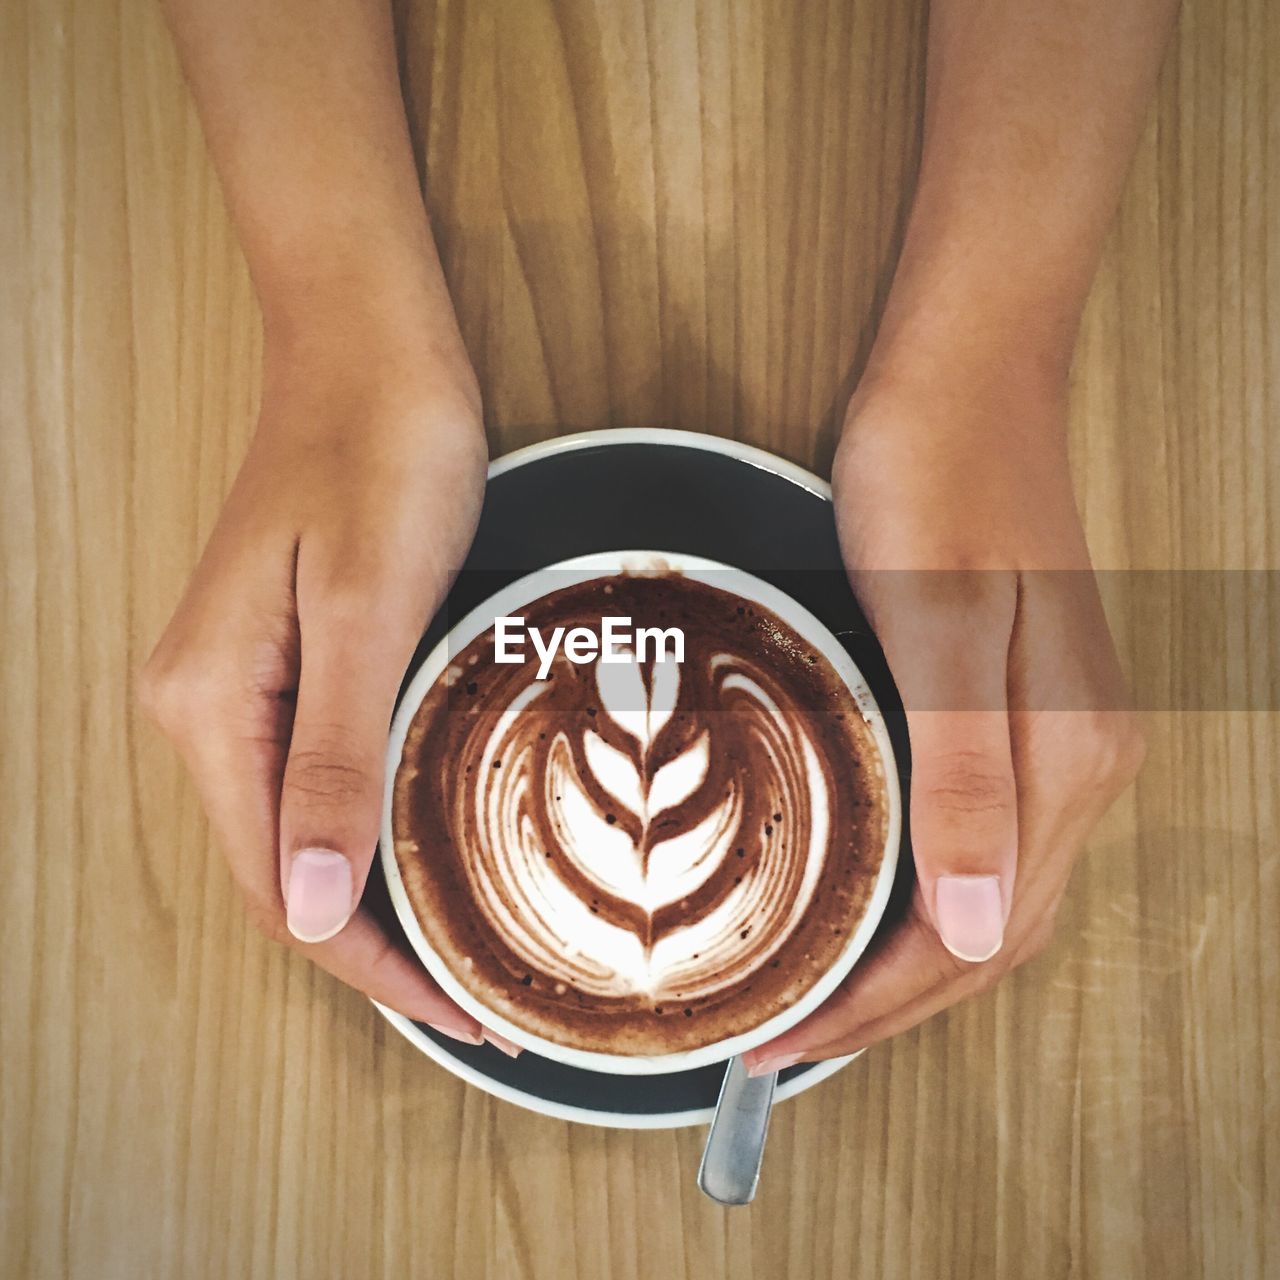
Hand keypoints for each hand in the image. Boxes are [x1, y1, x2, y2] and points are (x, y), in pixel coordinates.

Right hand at [139, 323, 513, 1049]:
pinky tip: (423, 845)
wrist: (366, 347)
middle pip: (281, 870)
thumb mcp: (369, 606)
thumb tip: (308, 900)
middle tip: (475, 992)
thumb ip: (334, 755)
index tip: (453, 1009)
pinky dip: (367, 828)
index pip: (279, 884)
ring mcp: (241, 681)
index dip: (364, 963)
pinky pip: (313, 774)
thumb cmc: (376, 447)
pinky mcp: (284, 656)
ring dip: (370, 894)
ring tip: (460, 941)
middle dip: (370, 944)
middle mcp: (205, 704)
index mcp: (211, 702)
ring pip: (297, 829)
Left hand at [744, 369, 1144, 1073]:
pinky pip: (982, 833)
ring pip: (989, 891)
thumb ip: (965, 776)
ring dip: (911, 956)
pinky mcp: (1022, 703)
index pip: (977, 935)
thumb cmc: (940, 475)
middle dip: (893, 1001)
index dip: (882, 1005)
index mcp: (1064, 756)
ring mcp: (1058, 733)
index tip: (790, 1042)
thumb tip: (975, 926)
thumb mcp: (940, 621)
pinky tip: (865, 886)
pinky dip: (924, 889)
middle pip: (992, 933)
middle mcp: (1079, 761)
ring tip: (816, 985)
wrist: (965, 375)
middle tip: (787, 1033)